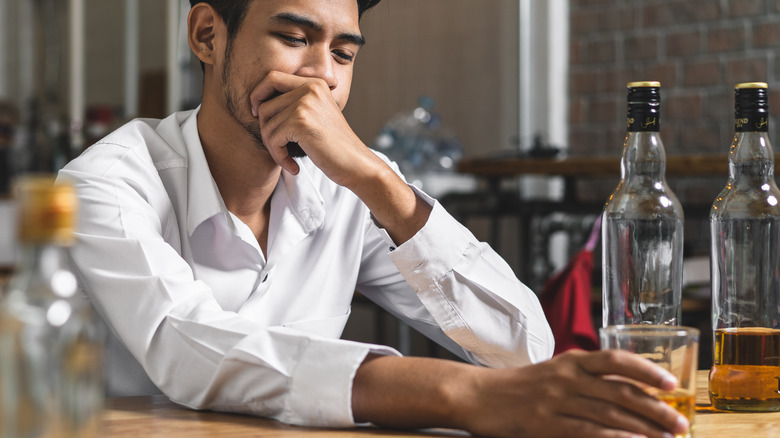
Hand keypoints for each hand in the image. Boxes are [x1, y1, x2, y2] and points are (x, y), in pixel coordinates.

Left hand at [249, 70, 430, 243]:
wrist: (356, 163)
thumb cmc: (335, 146)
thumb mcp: (317, 116)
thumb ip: (295, 104)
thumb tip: (257, 105)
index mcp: (314, 83)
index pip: (272, 77)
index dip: (258, 95)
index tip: (258, 115)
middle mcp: (309, 88)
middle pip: (264, 104)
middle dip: (264, 129)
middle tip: (276, 147)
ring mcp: (305, 103)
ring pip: (266, 124)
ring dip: (273, 147)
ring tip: (287, 158)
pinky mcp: (300, 122)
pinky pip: (273, 139)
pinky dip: (279, 156)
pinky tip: (293, 166)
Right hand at [353, 351, 688, 437]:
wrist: (476, 395)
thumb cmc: (517, 387)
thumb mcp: (551, 373)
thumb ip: (583, 379)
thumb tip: (624, 395)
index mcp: (570, 361)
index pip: (616, 360)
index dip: (647, 371)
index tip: (672, 385)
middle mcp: (566, 377)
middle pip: (620, 392)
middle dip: (656, 409)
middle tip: (681, 424)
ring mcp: (555, 400)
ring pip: (609, 414)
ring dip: (643, 428)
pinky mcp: (544, 423)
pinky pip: (586, 432)